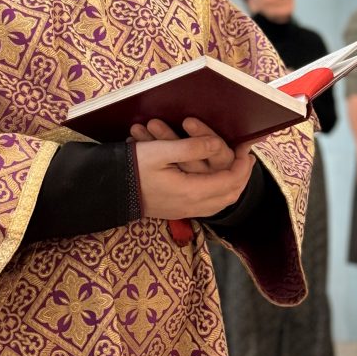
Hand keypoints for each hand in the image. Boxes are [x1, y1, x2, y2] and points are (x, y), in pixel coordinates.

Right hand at [130, 119, 253, 218]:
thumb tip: (215, 144)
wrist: (110, 190)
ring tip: (235, 168)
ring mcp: (185, 211)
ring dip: (232, 185)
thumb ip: (191, 147)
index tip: (245, 148)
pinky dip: (219, 193)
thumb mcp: (160, 152)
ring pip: (220, 203)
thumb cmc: (133, 168)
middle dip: (241, 176)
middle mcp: (192, 205)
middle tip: (245, 157)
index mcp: (192, 190)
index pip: (230, 180)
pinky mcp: (177, 210)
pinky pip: (208, 206)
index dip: (241, 165)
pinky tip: (216, 181)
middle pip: (230, 195)